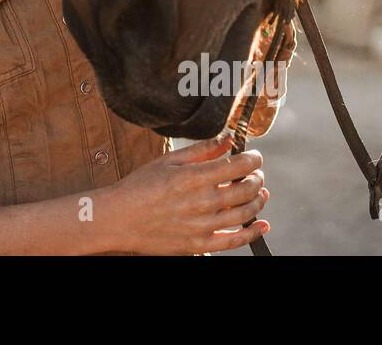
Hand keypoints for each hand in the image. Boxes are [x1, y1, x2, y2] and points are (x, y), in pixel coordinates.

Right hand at [96, 130, 268, 254]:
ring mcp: (202, 225)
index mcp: (194, 177)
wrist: (119, 218)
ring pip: (245, 213)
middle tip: (256, 174)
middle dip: (257, 178)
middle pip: (246, 189)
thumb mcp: (168, 161)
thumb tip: (227, 138)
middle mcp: (202, 201)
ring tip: (260, 193)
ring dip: (258, 201)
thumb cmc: (140, 186)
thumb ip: (201, 150)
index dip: (253, 159)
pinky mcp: (199, 244)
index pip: (238, 165)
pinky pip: (234, 241)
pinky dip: (253, 233)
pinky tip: (263, 225)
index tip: (255, 156)